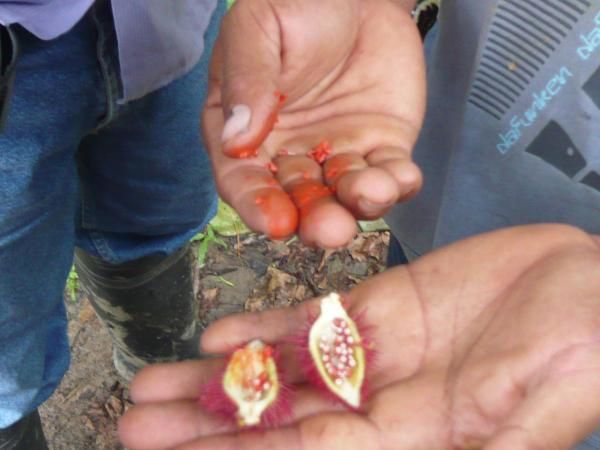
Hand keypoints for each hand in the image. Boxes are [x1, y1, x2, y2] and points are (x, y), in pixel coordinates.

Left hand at [118, 224, 599, 448]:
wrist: (592, 287)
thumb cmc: (577, 356)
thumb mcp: (519, 421)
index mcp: (409, 440)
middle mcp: (382, 403)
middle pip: (276, 417)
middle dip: (205, 422)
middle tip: (134, 417)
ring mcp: (379, 352)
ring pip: (283, 369)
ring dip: (218, 377)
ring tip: (154, 382)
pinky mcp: (385, 305)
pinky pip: (315, 320)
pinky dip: (266, 327)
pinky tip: (219, 336)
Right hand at [202, 0, 424, 247]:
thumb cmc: (297, 4)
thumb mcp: (257, 27)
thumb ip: (246, 79)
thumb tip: (236, 140)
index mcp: (248, 132)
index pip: (243, 180)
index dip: (256, 205)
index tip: (274, 222)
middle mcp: (290, 152)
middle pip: (297, 199)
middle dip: (315, 218)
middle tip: (330, 228)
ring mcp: (337, 152)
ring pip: (345, 193)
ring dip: (358, 204)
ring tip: (371, 192)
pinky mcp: (380, 145)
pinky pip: (389, 172)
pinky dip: (398, 182)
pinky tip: (402, 177)